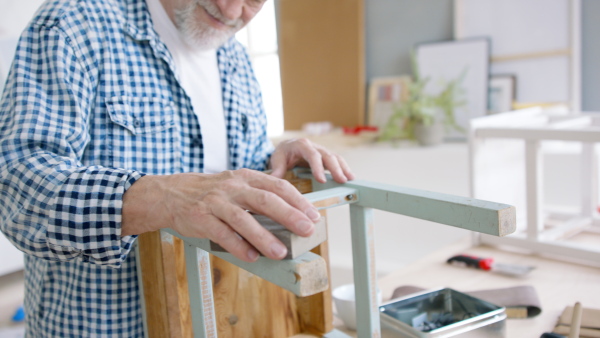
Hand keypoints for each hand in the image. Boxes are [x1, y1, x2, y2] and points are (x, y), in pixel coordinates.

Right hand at [121, 169, 320, 261]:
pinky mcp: (201, 218)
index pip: (278, 186)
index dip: (298, 201)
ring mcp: (216, 202)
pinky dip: (238, 246)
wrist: (172, 194)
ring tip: (280, 252)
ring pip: (243, 219)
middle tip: (307, 230)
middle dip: (289, 215)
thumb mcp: (237, 185)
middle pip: (265, 200)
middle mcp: (233, 187)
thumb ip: (260, 195)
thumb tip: (292, 216)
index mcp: (246, 177)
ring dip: (264, 237)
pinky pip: (222, 234)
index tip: (314, 216)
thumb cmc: (212, 192)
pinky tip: (252, 256)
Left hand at [269, 138, 354, 183]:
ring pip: (335, 157)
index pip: (312, 155)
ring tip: (350, 179)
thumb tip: (275, 179)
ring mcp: (321, 151)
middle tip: (341, 180)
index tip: (322, 180)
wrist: (286, 148)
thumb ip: (277, 168)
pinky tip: (350, 177)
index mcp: (301, 145)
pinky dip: (344, 168)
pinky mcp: (325, 157)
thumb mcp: (277, 158)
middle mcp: (314, 146)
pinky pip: (337, 161)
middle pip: (327, 155)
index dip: (318, 167)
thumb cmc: (283, 153)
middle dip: (335, 168)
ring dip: (343, 168)